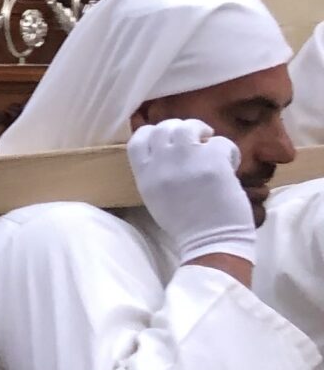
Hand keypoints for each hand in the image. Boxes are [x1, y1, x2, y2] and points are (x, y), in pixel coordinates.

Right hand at [128, 117, 257, 269]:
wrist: (211, 242)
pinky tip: (230, 166)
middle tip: (195, 140)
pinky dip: (228, 151)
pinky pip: (220, 142)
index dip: (153, 133)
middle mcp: (161, 163)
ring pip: (188, 126)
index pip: (138, 138)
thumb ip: (156, 173)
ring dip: (201, 132)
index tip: (168, 140)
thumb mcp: (156, 198)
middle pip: (163, 127)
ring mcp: (186, 160)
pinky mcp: (212, 161)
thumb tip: (169, 152)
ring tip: (210, 145)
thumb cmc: (186, 225)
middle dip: (180, 129)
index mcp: (145, 175)